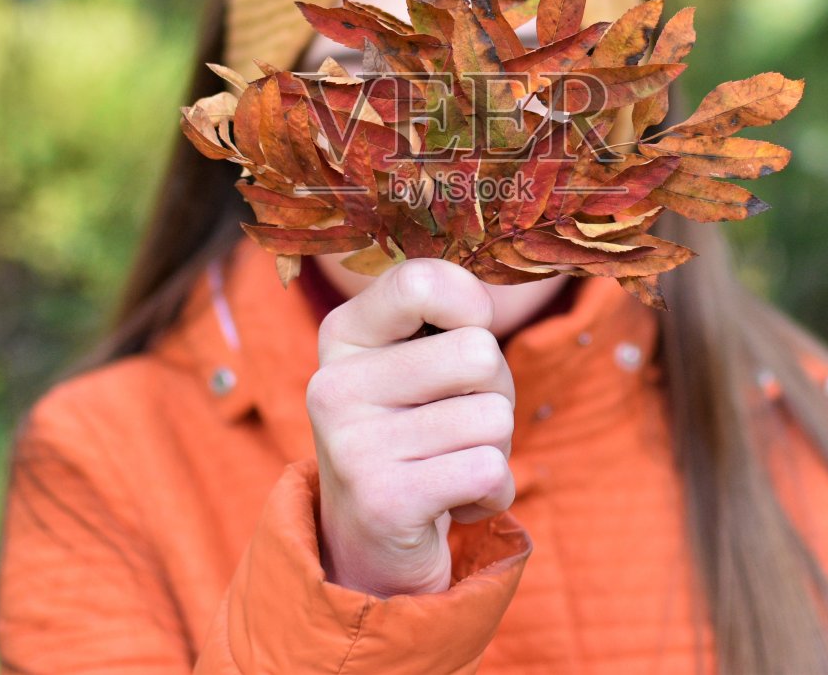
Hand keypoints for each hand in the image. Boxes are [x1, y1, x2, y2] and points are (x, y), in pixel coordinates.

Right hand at [307, 259, 515, 596]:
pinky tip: (454, 501)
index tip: (465, 335)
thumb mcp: (414, 363)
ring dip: (494, 449)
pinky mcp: (384, 501)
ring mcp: (353, 445)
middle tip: (457, 426)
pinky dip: (493, 492)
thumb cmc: (414, 433)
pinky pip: (490, 470)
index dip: (471, 305)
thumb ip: (445, 318)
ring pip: (493, 416)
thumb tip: (485, 303)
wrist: (371, 545)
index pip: (421, 282)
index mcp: (341, 337)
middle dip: (494, 393)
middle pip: (479, 353)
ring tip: (449, 465)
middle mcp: (333, 385)